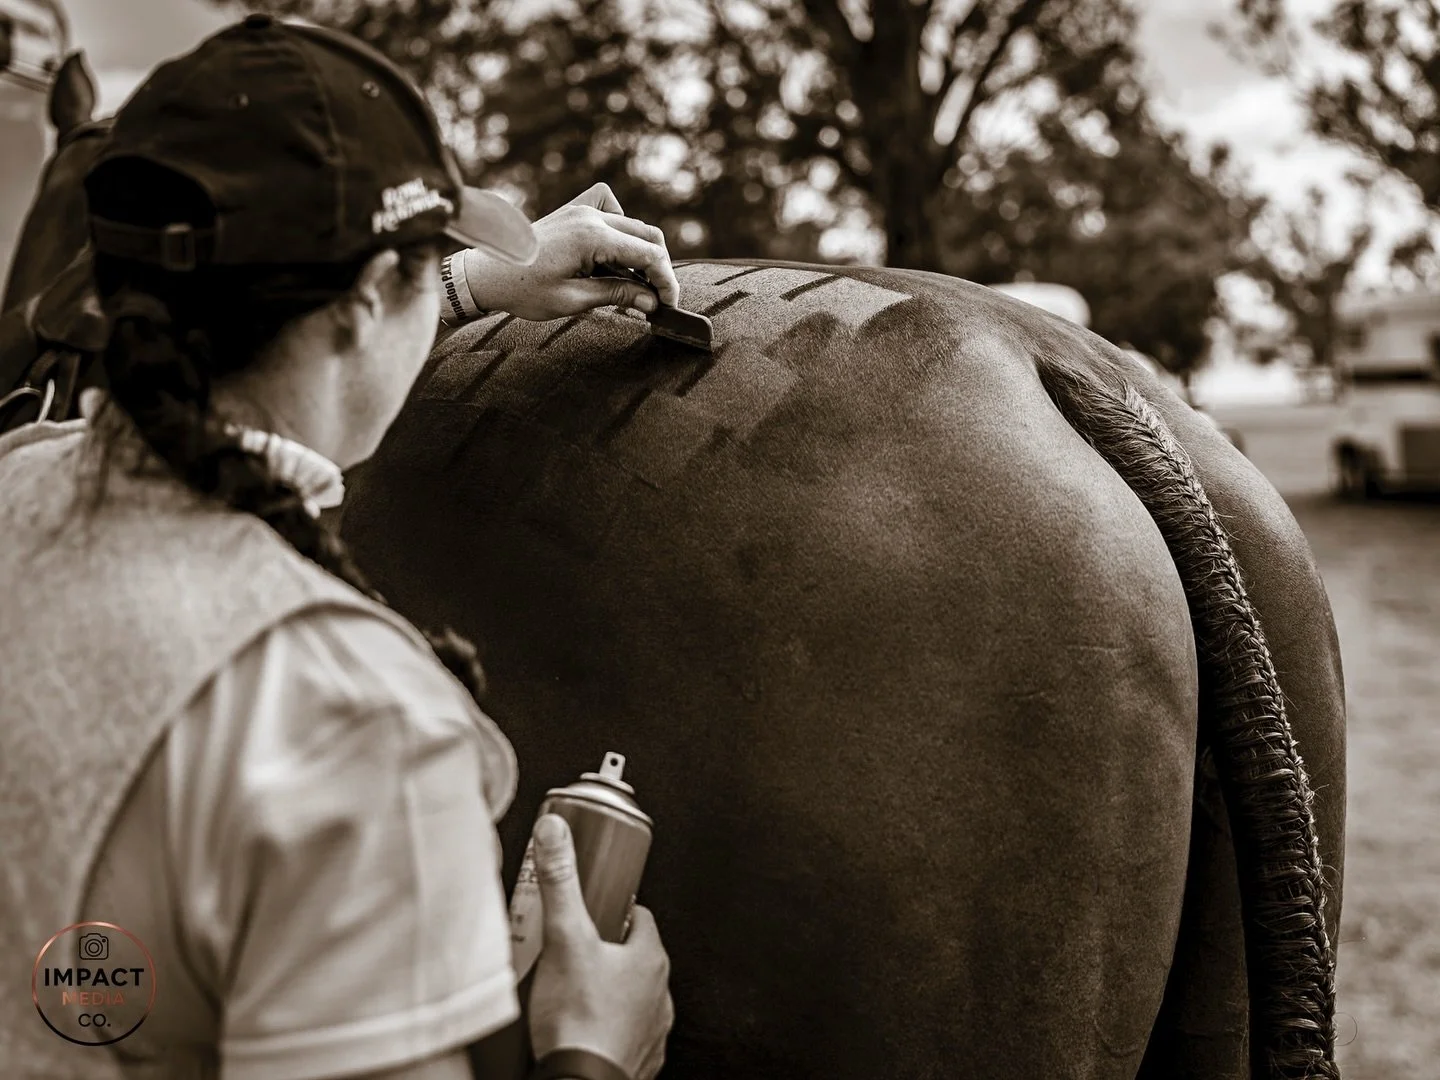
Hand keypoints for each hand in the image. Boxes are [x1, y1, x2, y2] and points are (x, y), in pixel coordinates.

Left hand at [462, 183, 679, 321]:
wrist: (486, 274)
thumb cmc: (523, 290)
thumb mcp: (573, 300)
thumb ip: (617, 295)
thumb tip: (652, 301)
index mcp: (591, 237)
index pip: (648, 254)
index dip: (665, 281)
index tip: (669, 305)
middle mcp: (590, 216)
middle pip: (647, 235)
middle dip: (658, 268)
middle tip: (658, 299)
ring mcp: (581, 210)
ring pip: (632, 224)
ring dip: (641, 253)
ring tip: (635, 285)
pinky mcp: (574, 212)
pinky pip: (610, 208)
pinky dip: (621, 227)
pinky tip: (614, 250)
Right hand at [526, 814, 672, 1079]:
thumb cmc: (578, 1020)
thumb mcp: (565, 938)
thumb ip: (559, 882)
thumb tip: (556, 833)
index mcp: (650, 958)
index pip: (640, 917)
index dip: (614, 908)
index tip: (592, 906)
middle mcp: (660, 993)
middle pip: (632, 956)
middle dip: (603, 950)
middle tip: (569, 947)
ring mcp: (651, 1029)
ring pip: (629, 995)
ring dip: (605, 989)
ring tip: (568, 988)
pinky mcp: (637, 1058)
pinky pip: (624, 1032)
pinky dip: (605, 1025)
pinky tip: (578, 1024)